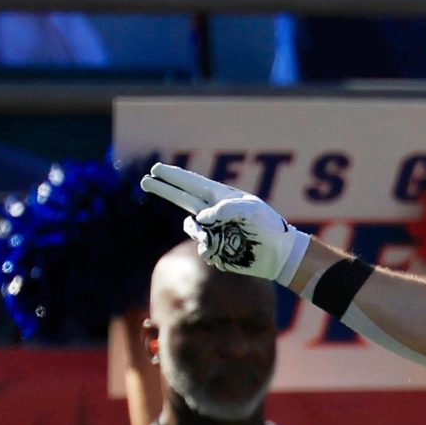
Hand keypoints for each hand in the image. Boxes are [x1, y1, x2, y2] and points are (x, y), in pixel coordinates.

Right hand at [141, 164, 311, 284]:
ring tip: (214, 239)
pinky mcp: (217, 250)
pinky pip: (202, 249)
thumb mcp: (251, 210)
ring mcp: (214, 231)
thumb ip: (225, 208)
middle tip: (146, 181)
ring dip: (199, 233)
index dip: (174, 177)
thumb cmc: (269, 227)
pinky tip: (225, 253)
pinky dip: (209, 251)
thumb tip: (200, 218)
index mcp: (222, 198)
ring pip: (191, 228)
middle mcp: (214, 213)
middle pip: (182, 198)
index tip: (156, 169)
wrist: (279, 255)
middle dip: (164, 189)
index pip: (192, 184)